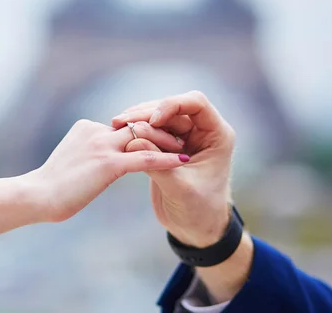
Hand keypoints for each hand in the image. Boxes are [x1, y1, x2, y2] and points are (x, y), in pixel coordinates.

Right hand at [22, 119, 189, 222]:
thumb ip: (87, 154)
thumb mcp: (71, 162)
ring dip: (168, 141)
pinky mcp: (108, 163)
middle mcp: (97, 130)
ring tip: (185, 149)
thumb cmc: (50, 187)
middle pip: (138, 123)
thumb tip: (96, 161)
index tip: (160, 138)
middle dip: (162, 129)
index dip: (145, 129)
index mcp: (87, 128)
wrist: (35, 196)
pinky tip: (182, 161)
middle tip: (180, 138)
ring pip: (145, 136)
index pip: (125, 124)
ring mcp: (102, 145)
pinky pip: (145, 157)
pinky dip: (166, 159)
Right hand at [112, 91, 234, 247]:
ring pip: (159, 116)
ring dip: (137, 119)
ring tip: (116, 125)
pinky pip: (151, 130)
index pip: (195, 102)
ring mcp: (184, 137)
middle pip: (172, 107)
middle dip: (147, 112)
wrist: (196, 229)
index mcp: (216, 135)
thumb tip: (134, 140)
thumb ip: (159, 165)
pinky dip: (135, 130)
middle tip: (122, 122)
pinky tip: (118, 132)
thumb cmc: (198, 212)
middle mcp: (201, 131)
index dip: (172, 105)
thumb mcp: (180, 190)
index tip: (153, 120)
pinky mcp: (168, 146)